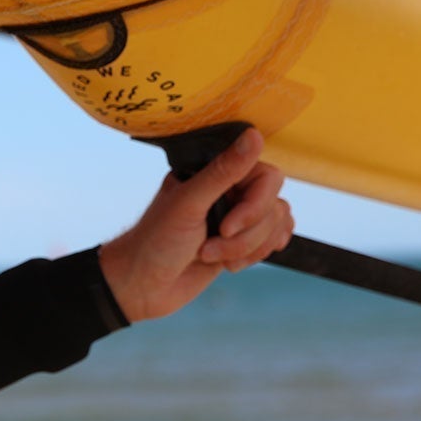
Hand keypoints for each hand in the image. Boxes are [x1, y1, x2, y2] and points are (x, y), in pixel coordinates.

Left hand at [98, 127, 294, 322]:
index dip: (254, 206)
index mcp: (213, 171)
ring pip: (276, 225)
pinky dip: (256, 255)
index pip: (267, 177)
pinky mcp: (243, 238)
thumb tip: (254, 134)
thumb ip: (222, 172)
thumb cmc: (155, 242)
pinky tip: (230, 263)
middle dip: (245, 236)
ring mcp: (238, 214)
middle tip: (207, 250)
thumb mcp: (188, 204)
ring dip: (246, 249)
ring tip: (208, 256)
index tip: (226, 228)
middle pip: (274, 205)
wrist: (144, 286)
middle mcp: (229, 188)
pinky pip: (275, 239)